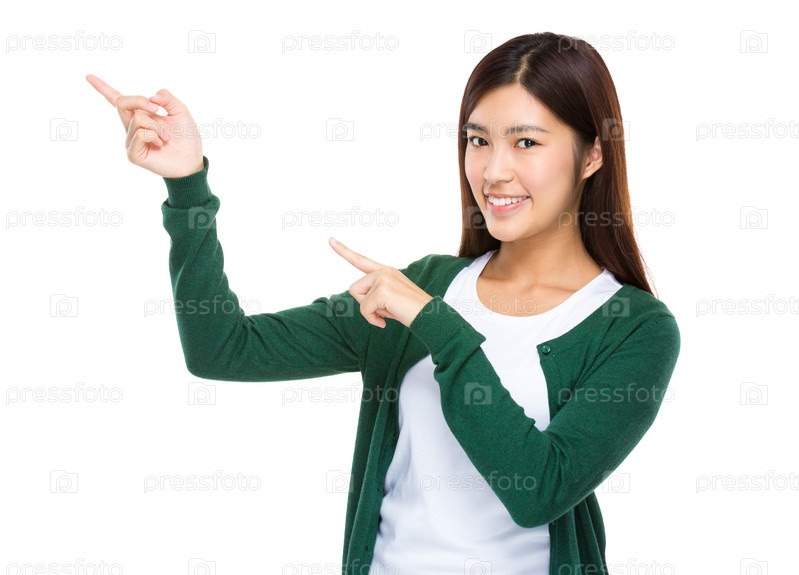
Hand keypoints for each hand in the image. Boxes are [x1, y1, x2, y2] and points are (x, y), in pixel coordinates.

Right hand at [85, 74, 203, 177]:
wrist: (191, 160)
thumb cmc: (186, 137)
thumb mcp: (180, 111)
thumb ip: (167, 98)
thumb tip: (151, 97)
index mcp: (140, 114)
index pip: (117, 100)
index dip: (102, 88)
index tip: (88, 76)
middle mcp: (131, 126)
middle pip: (122, 102)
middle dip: (140, 100)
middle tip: (157, 109)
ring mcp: (130, 139)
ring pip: (137, 118)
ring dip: (157, 126)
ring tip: (165, 138)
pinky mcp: (133, 153)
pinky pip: (139, 134)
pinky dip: (153, 136)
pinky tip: (160, 144)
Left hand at [329, 237, 433, 328]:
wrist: (429, 316)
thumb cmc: (410, 311)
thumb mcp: (389, 300)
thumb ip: (374, 294)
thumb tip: (363, 302)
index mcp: (386, 271)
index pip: (360, 260)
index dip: (343, 250)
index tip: (330, 239)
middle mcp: (384, 271)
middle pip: (354, 289)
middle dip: (365, 304)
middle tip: (384, 310)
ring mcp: (383, 279)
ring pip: (358, 298)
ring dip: (370, 311)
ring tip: (389, 313)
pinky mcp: (382, 290)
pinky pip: (365, 310)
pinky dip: (373, 319)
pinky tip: (386, 321)